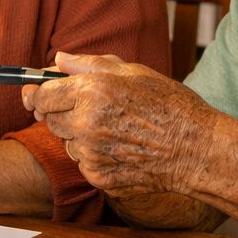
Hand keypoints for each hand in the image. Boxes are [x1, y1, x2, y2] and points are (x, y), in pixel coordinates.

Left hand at [23, 51, 217, 198]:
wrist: (196, 150)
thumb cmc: (170, 106)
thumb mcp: (133, 72)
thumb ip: (89, 64)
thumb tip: (58, 59)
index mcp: (92, 92)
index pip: (42, 96)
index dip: (41, 95)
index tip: (44, 96)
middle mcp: (87, 124)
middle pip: (50, 121)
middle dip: (64, 114)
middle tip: (93, 111)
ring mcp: (92, 154)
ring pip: (68, 144)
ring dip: (80, 137)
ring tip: (115, 130)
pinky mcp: (99, 178)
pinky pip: (83, 164)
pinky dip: (95, 157)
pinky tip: (121, 148)